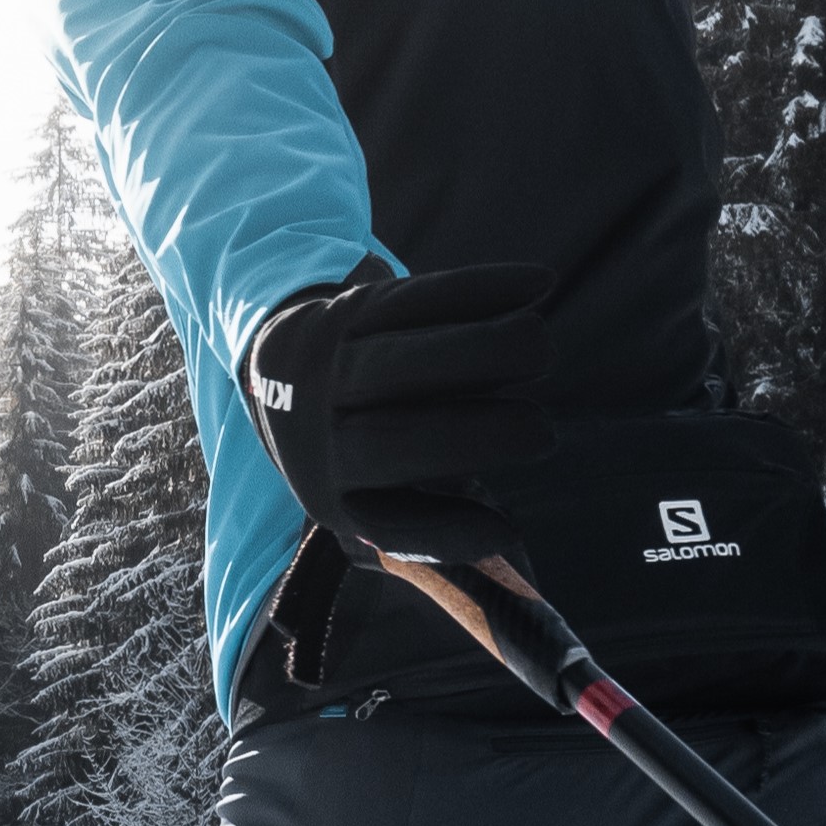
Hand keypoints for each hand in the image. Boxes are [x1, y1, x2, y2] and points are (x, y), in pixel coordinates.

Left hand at [239, 262, 558, 572]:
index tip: (507, 530)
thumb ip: (433, 527)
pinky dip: (480, 288)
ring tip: (541, 348)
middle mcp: (323, 430)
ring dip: (479, 351)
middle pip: (390, 441)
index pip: (387, 520)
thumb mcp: (368, 495)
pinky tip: (539, 285)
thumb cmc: (355, 448)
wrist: (282, 365)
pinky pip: (417, 297)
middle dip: (471, 438)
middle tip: (543, 435)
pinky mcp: (355, 307)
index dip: (445, 531)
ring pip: (402, 362)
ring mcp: (334, 365)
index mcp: (332, 489)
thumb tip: (502, 540)